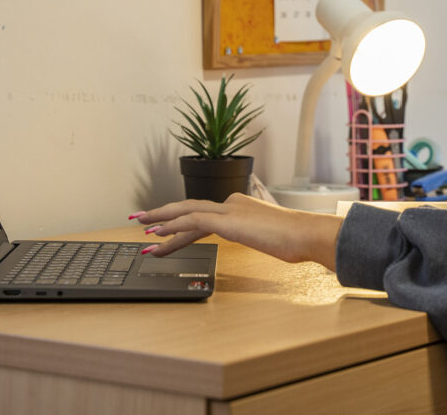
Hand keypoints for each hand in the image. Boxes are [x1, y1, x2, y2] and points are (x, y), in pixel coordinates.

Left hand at [131, 193, 343, 270]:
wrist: (305, 233)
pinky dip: (172, 227)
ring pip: (186, 212)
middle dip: (162, 213)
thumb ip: (265, 236)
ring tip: (142, 231)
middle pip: (189, 207)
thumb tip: (270, 243)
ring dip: (161, 222)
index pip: (205, 214)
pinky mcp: (226, 221)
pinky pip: (191, 222)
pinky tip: (158, 237)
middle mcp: (232, 203)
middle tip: (141, 218)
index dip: (182, 223)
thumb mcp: (275, 237)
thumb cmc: (297, 238)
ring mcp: (229, 210)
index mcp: (241, 206)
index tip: (166, 231)